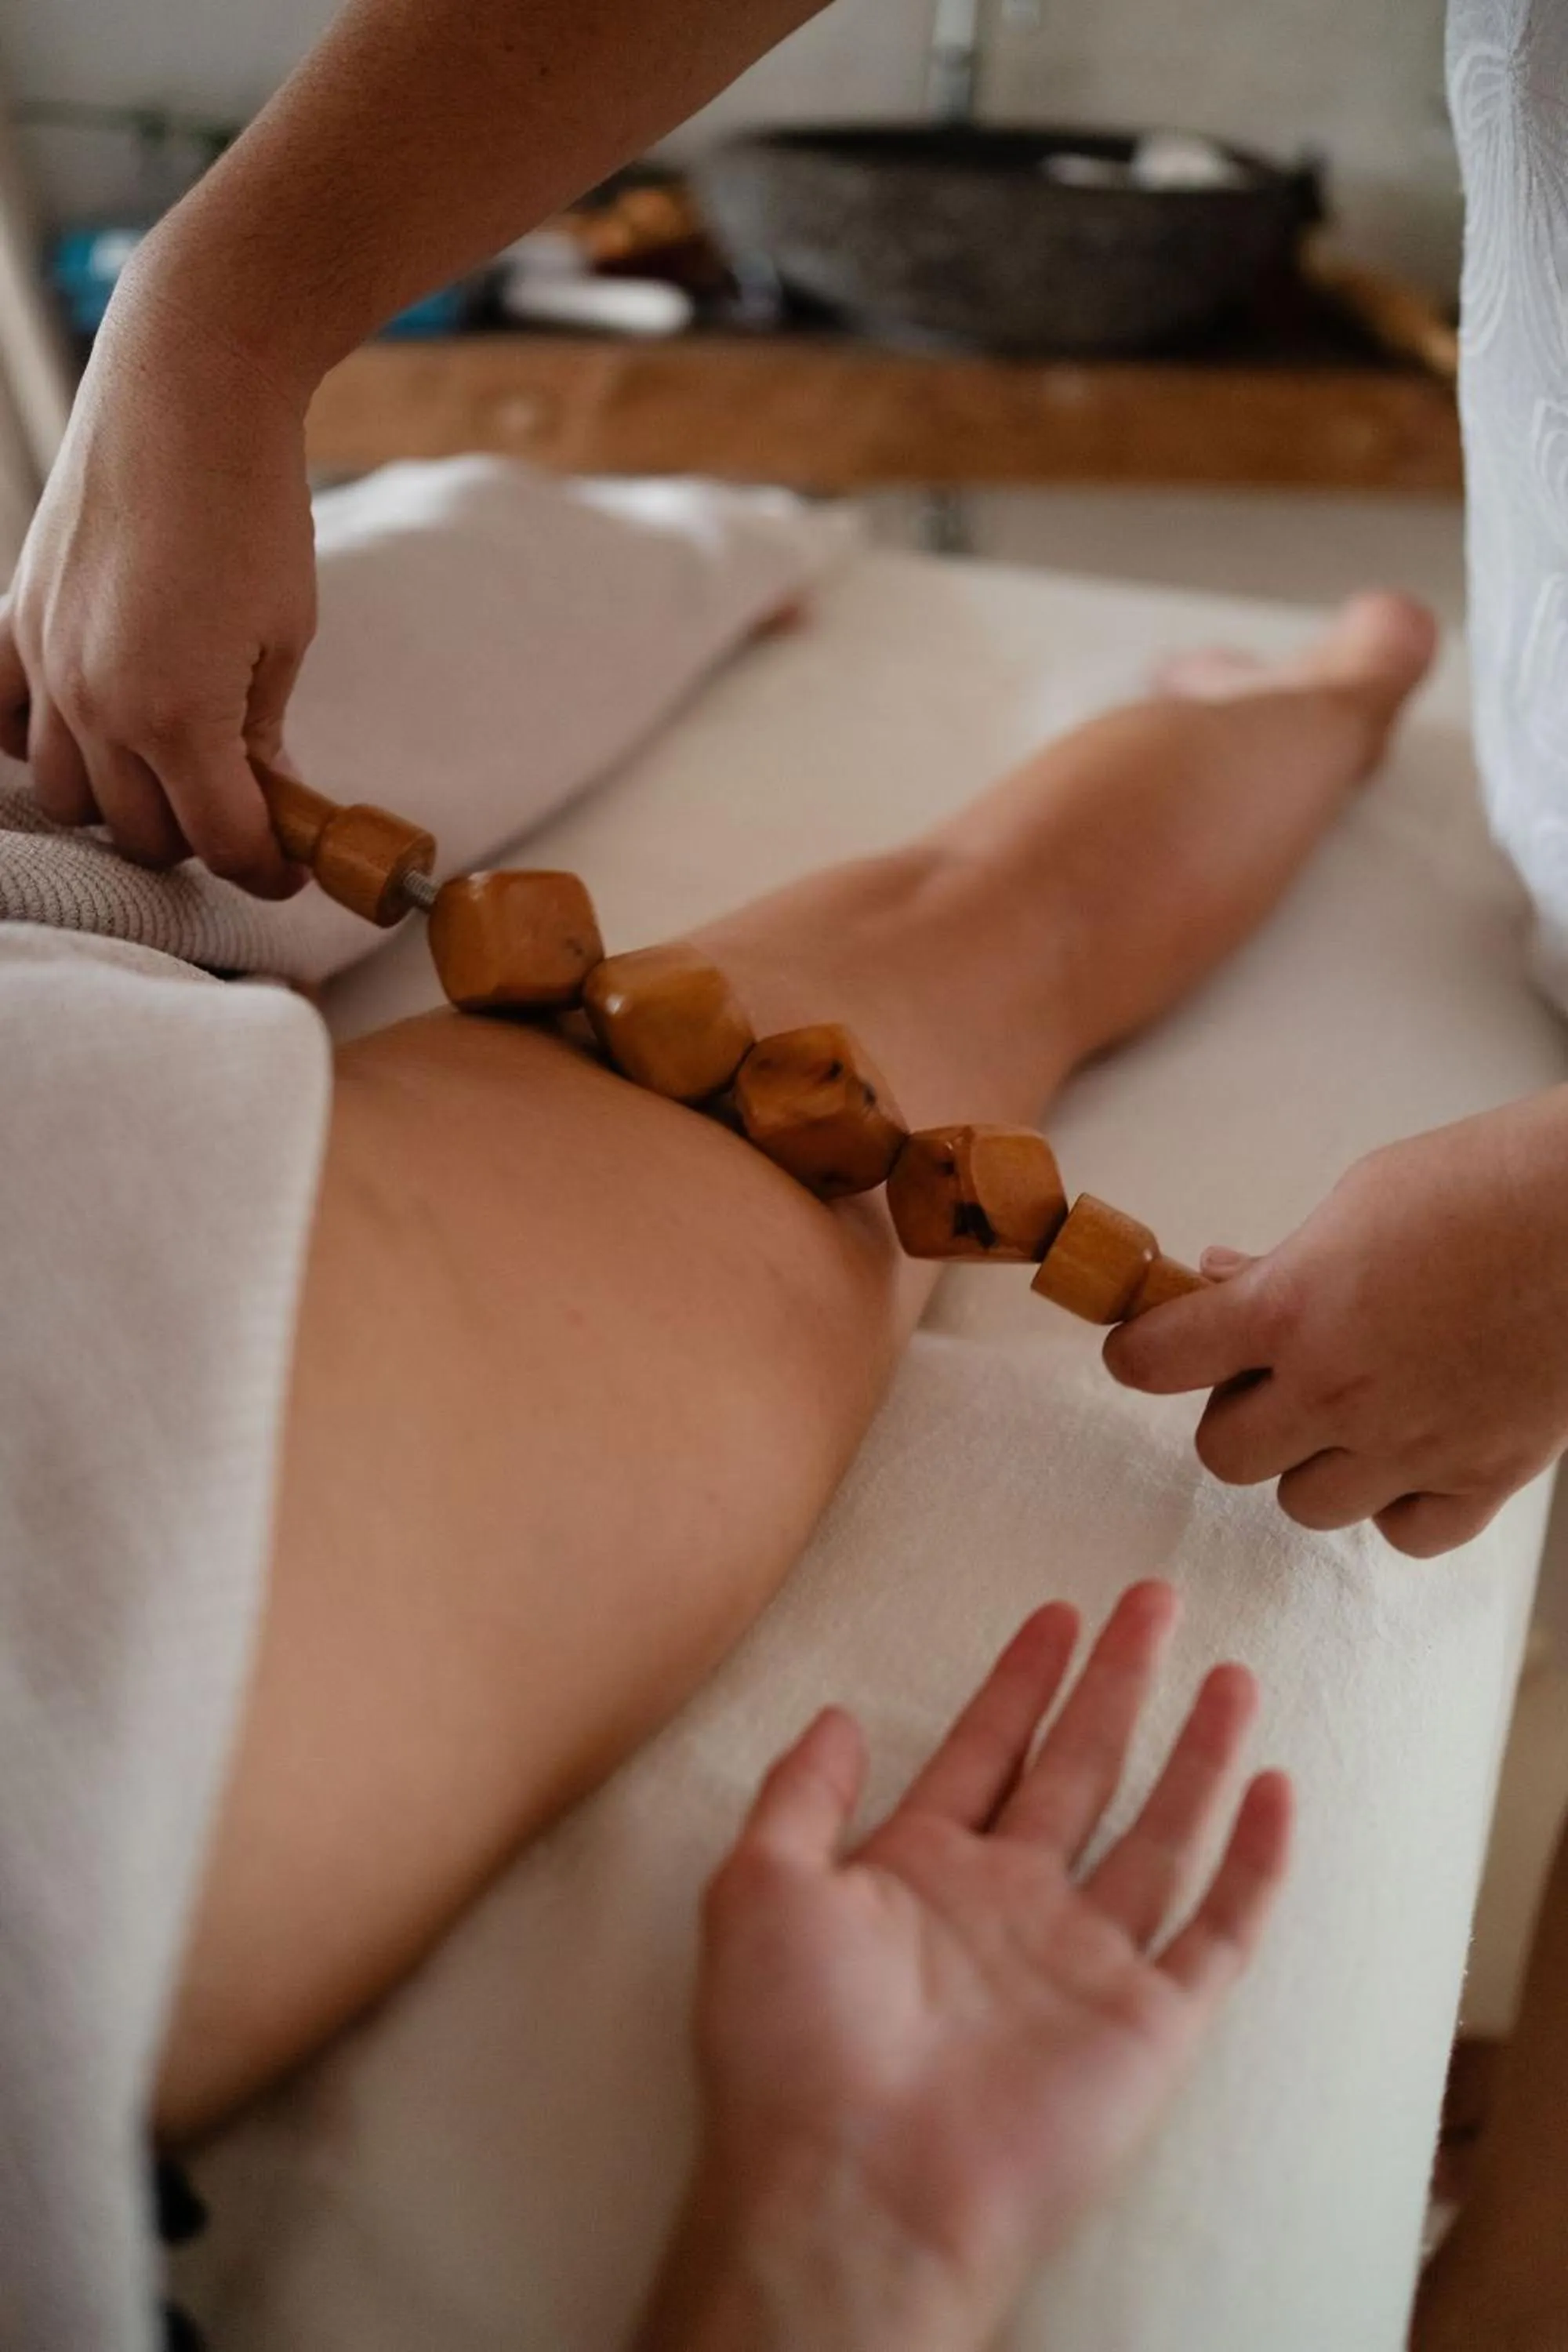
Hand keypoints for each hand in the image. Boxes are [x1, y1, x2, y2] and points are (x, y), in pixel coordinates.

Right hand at [0, 267, 314, 895]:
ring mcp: (44, 663)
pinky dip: (37, 743)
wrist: (186, 393)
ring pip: (68, 797)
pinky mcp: (15, 620)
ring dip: (123, 803)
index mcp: (179, 713)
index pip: (221, 841)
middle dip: (200, 836)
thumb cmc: (254, 509)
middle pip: (142, 834)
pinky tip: (90, 727)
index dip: (267, 867)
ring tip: (173, 770)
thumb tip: (261, 794)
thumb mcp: (286, 636)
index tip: (292, 863)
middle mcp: (96, 701)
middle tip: (244, 809)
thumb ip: (261, 731)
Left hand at [641, 1582, 1288, 2350]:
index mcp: (923, 1874)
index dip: (1022, 1680)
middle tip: (1152, 1598)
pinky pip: (1216, 1930)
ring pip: (1160, 1833)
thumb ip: (801, 1796)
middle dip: (1116, 1682)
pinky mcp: (1147, 2025)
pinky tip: (1275, 1791)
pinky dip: (1252, 1864)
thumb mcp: (756, 1889)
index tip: (1057, 1612)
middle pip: (1080, 1768)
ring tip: (1229, 1673)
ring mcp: (1083, 1965)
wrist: (853, 2191)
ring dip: (1198, 1753)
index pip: (988, 1749)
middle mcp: (1011, 1908)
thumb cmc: (790, 2047)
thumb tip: (835, 1715)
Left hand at [1106, 1088, 1567, 1556]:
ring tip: (1347, 1412)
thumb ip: (1281, 1260)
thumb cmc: (1484, 1184)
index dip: (1140, 1353)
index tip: (1147, 1347)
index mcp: (1292, 1311)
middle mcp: (1341, 1391)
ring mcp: (1414, 1444)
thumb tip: (1221, 1279)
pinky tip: (1412, 1450)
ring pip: (1305, 1505)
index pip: (1158, 1360)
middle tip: (1270, 1377)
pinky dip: (1398, 1504)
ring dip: (1309, 1463)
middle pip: (1225, 1454)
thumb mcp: (1357, 1199)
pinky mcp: (1486, 1476)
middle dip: (1235, 1414)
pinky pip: (1405, 1534)